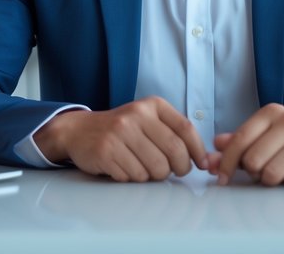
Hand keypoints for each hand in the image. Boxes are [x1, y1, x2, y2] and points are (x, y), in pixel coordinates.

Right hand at [33, 96, 207, 181]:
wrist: (79, 130)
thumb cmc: (121, 129)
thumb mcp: (147, 119)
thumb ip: (173, 133)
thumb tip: (205, 158)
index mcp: (152, 105)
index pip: (185, 128)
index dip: (198, 149)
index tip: (202, 163)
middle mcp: (136, 115)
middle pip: (174, 151)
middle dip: (180, 168)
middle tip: (174, 172)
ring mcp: (120, 133)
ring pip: (155, 168)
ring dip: (154, 175)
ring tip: (144, 168)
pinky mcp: (106, 151)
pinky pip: (134, 176)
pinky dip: (134, 178)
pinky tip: (126, 168)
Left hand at [208, 103, 283, 186]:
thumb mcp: (270, 132)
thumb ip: (242, 140)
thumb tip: (214, 149)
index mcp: (272, 113)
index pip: (240, 140)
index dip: (226, 162)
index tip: (222, 177)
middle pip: (253, 161)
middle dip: (254, 173)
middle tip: (264, 171)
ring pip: (272, 174)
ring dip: (274, 180)